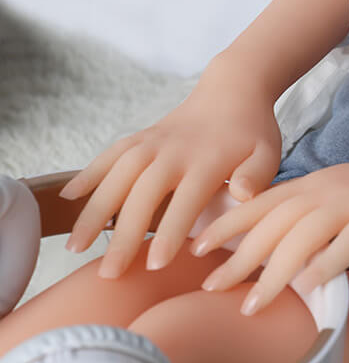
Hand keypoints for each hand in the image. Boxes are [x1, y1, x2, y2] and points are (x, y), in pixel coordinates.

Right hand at [58, 59, 283, 278]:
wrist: (233, 89)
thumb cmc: (252, 132)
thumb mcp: (269, 152)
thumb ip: (258, 175)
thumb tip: (244, 194)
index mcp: (208, 160)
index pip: (187, 198)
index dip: (171, 231)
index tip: (153, 264)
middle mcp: (174, 150)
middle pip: (143, 192)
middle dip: (124, 233)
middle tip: (108, 273)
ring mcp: (153, 141)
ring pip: (117, 174)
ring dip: (94, 208)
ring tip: (74, 246)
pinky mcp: (140, 137)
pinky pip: (109, 155)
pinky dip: (87, 174)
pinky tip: (67, 199)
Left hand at [189, 154, 348, 314]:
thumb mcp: (339, 198)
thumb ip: (309, 218)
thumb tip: (276, 252)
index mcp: (313, 184)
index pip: (260, 203)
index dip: (226, 224)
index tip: (194, 247)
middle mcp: (326, 188)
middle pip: (273, 222)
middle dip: (238, 256)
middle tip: (210, 287)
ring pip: (304, 235)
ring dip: (274, 271)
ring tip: (252, 304)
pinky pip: (348, 241)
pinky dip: (326, 264)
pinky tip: (310, 287)